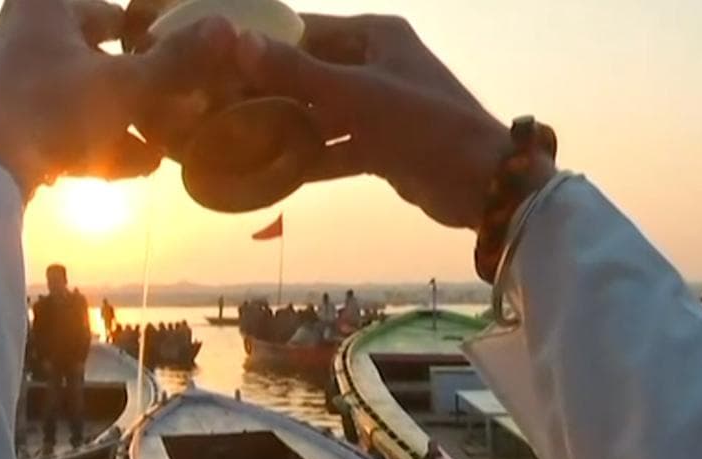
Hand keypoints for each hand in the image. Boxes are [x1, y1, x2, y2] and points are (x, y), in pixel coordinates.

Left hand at [0, 0, 237, 191]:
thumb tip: (227, 29)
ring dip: (116, 123)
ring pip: (74, 98)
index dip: (150, 42)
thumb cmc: (51, 111)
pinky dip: (86, 144)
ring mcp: (1, 80)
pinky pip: (52, 127)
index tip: (177, 69)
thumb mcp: (124, 87)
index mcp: (44, 6)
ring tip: (155, 152)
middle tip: (171, 116)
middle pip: (94, 60)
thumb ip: (175, 63)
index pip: (112, 16)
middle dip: (136, 91)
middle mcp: (16, 34)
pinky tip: (120, 172)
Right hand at [235, 14, 554, 228]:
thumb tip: (236, 41)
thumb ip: (296, 71)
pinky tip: (272, 173)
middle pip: (309, 73)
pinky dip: (309, 158)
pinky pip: (335, 146)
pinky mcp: (381, 145)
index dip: (265, 44)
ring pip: (320, 113)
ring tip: (238, 143)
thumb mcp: (355, 95)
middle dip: (269, 92)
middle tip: (220, 108)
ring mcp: (379, 107)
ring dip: (286, 128)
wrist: (482, 184)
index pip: (307, 30)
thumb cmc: (424, 125)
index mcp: (376, 36)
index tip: (219, 62)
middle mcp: (376, 64)